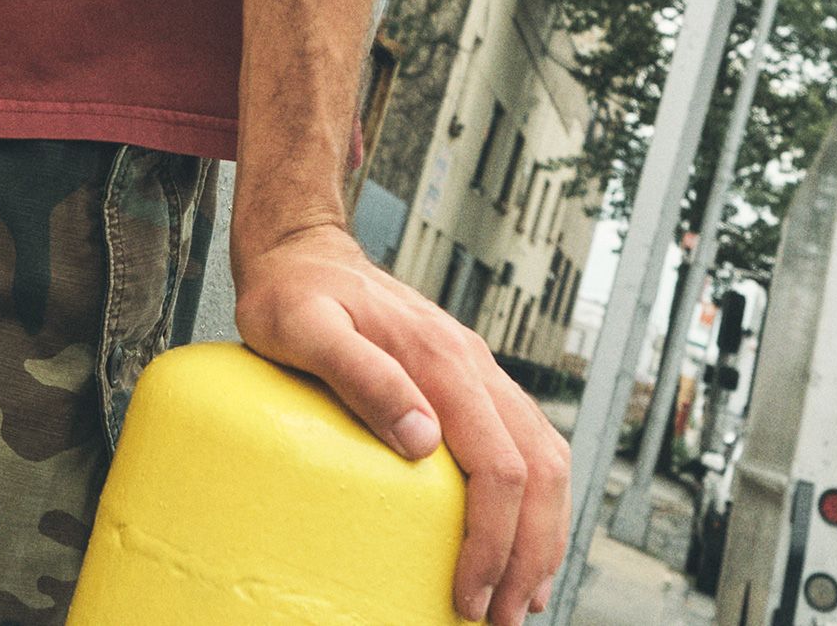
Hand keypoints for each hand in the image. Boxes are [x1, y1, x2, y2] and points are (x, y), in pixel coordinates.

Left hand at [232, 220, 569, 625]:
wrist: (300, 248)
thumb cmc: (292, 292)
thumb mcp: (304, 328)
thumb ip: (361, 375)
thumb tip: (422, 441)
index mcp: (440, 359)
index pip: (498, 464)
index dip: (493, 540)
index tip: (468, 596)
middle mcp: (472, 363)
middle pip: (539, 469)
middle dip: (530, 553)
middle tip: (500, 619)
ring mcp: (476, 369)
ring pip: (545, 456)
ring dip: (543, 531)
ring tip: (518, 596)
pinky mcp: (467, 379)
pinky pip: (524, 442)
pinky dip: (534, 499)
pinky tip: (514, 536)